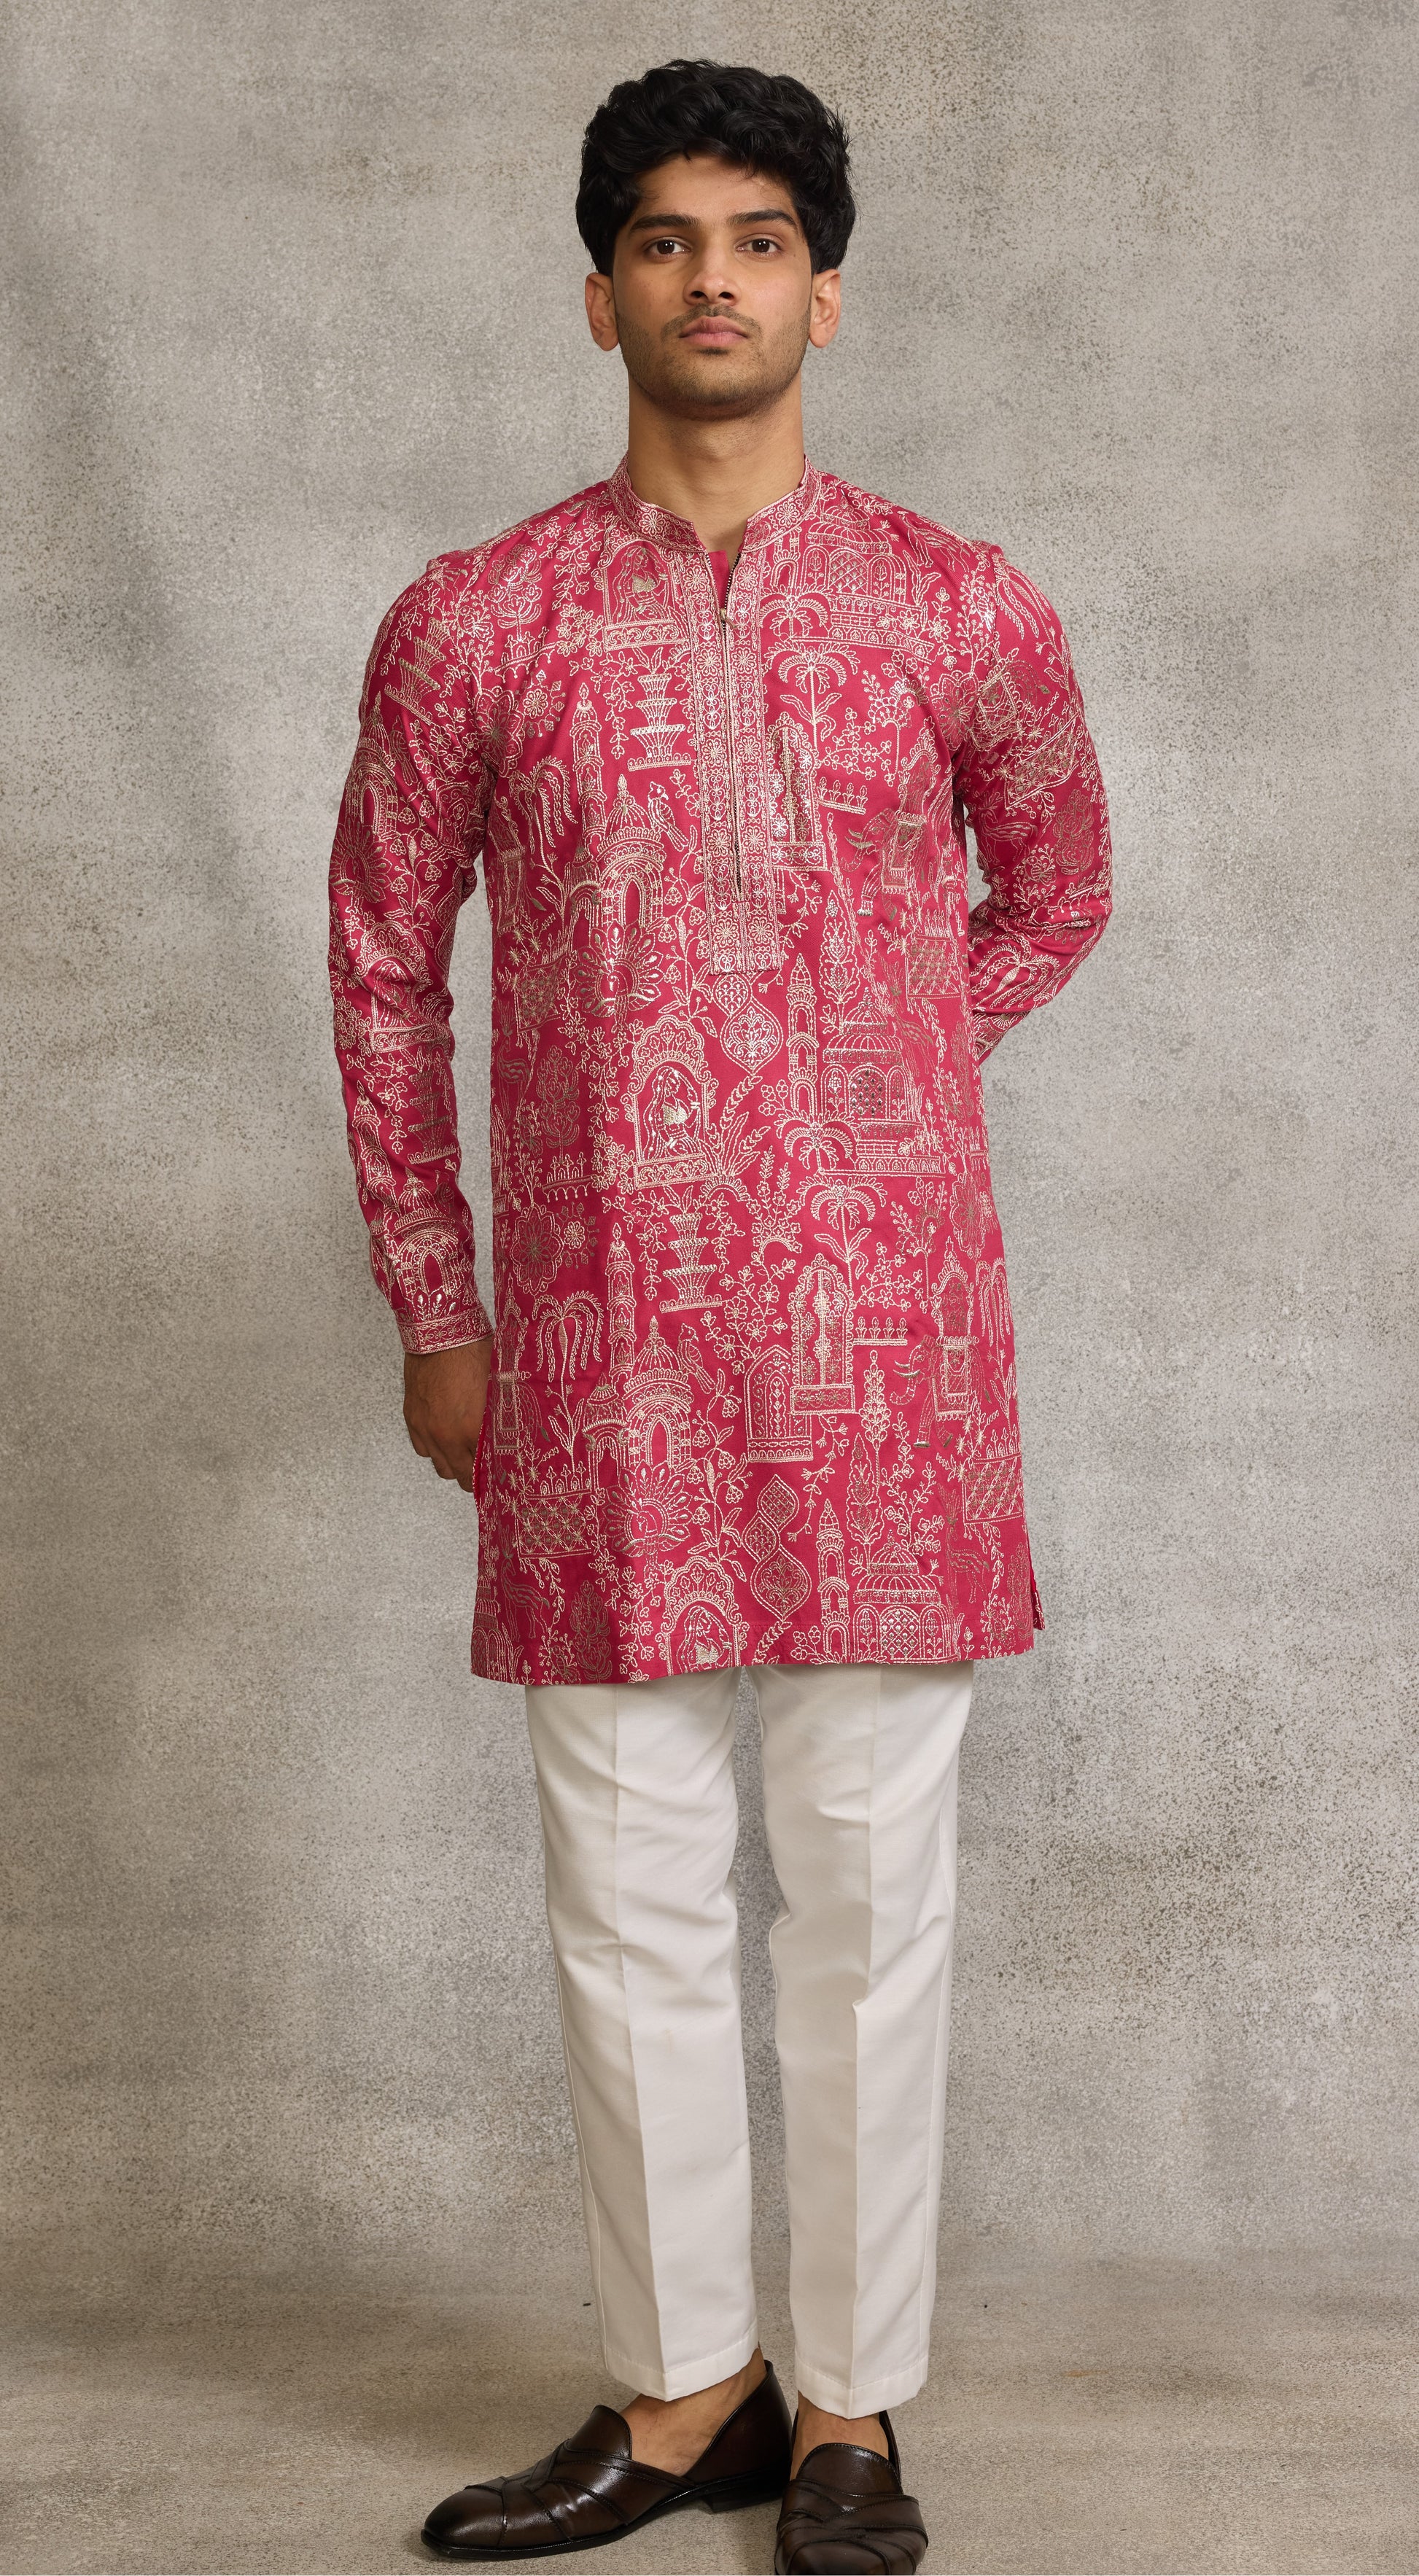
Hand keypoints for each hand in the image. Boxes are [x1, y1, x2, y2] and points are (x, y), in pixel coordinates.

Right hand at [402, 1339, 493, 1492]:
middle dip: (474, 1476)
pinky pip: (422, 1450)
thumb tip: (514, 1432)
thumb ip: (502, 1416)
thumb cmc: (473, 1353)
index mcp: (473, 1429)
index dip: (493, 1475)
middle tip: (484, 1469)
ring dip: (454, 1464)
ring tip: (464, 1455)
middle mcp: (448, 1436)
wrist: (440, 1334)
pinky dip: (434, 1450)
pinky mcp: (412, 1419)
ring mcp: (427, 1429)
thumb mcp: (497, 1387)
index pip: (485, 1470)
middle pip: (462, 1476)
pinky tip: (444, 1439)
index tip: (499, 1475)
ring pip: (441, 1467)